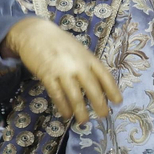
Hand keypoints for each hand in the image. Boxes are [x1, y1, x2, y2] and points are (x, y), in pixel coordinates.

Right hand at [3, 17, 121, 124]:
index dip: (112, 90)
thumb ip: (88, 65)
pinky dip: (62, 106)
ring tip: (84, 121)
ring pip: (74, 95)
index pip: (105, 76)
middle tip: (103, 116)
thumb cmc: (60, 43)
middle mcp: (78, 65)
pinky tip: (66, 114)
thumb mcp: (79, 51)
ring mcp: (62, 71)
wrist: (35, 33)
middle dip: (99, 104)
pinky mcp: (47, 75)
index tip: (118, 102)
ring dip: (80, 110)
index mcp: (88, 58)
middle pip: (92, 88)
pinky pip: (57, 94)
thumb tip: (98, 86)